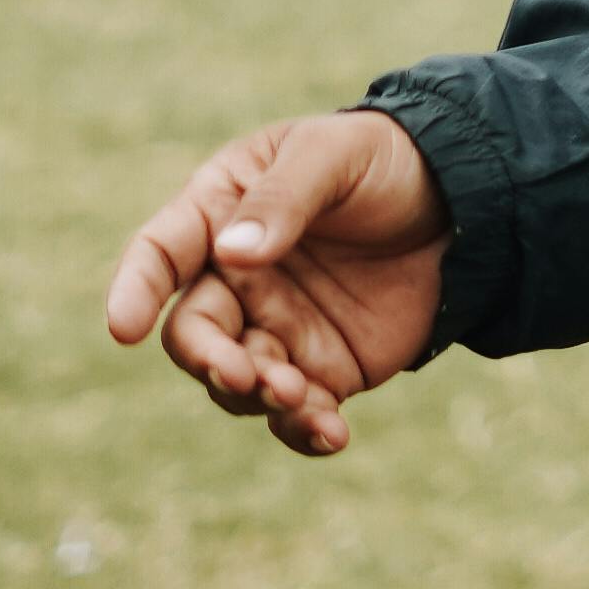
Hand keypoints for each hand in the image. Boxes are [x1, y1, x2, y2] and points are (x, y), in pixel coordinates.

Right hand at [103, 107, 449, 459]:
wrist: (464, 200)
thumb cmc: (382, 161)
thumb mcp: (334, 154)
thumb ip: (284, 199)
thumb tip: (231, 251)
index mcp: (221, 213)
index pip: (161, 253)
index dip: (135, 289)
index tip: (124, 328)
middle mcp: (236, 279)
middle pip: (194, 333)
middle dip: (210, 360)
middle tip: (244, 372)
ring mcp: (277, 328)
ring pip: (237, 382)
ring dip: (258, 396)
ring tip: (300, 395)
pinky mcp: (323, 369)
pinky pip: (296, 413)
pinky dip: (304, 431)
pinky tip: (333, 433)